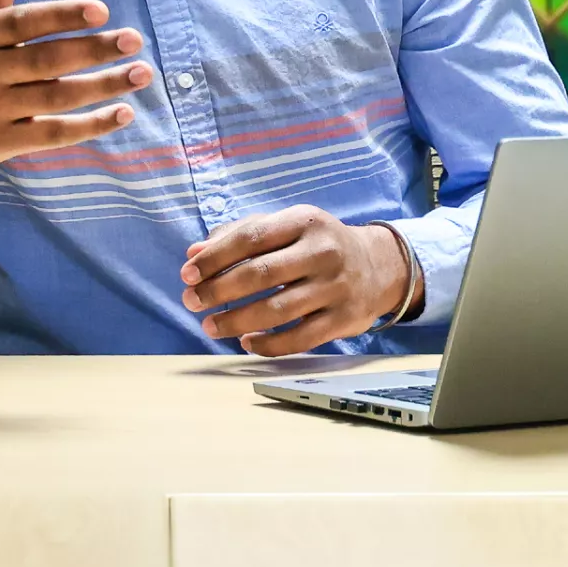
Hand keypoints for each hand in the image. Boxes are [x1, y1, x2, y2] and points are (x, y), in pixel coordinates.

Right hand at [0, 0, 149, 203]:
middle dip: (93, 50)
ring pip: (56, 98)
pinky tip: (125, 113)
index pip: (22, 22)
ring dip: (104, 86)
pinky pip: (53, 134)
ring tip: (143, 73)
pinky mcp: (3, 142)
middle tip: (135, 39)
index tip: (102, 9)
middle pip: (45, 61)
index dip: (62, 16)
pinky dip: (91, 126)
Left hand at [181, 205, 413, 355]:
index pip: (251, 238)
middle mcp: (323, 251)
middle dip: (218, 291)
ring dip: (235, 322)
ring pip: (276, 310)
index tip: (187, 274)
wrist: (380, 266)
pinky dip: (268, 344)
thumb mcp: (286, 227)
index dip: (214, 258)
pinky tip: (246, 342)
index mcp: (305, 221)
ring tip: (210, 326)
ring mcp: (335, 287)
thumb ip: (240, 235)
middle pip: (261, 274)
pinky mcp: (344, 318)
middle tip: (191, 302)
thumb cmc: (318, 245)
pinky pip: (299, 339)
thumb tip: (193, 253)